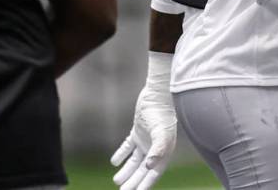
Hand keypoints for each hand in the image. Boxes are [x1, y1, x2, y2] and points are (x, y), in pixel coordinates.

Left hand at [111, 52, 175, 189]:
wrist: (158, 95)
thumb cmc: (162, 114)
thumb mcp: (162, 133)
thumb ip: (158, 150)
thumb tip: (149, 167)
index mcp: (163, 153)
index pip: (153, 174)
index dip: (144, 185)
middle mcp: (155, 149)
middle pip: (142, 170)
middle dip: (133, 181)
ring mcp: (146, 140)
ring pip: (135, 160)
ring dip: (126, 170)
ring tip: (117, 181)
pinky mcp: (137, 131)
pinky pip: (128, 146)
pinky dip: (122, 154)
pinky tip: (114, 162)